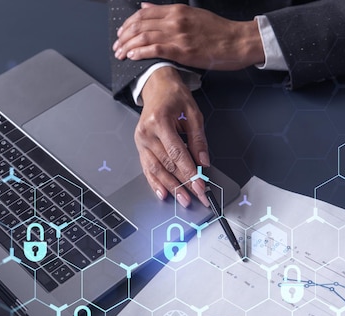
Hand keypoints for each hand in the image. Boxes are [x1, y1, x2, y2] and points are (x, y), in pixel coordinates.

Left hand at [113, 3, 264, 69]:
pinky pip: (154, 49)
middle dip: (123, 36)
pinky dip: (140, 52)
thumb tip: (147, 8)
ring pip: (143, 37)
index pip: (143, 13)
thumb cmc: (220, 31)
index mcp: (177, 11)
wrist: (238, 41)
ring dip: (128, 45)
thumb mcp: (193, 15)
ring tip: (120, 53)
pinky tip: (132, 56)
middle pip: (139, 25)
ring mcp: (177, 35)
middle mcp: (174, 20)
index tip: (121, 33)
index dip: (128, 23)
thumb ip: (169, 13)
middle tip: (117, 46)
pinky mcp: (182, 50)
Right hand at [135, 66, 208, 207]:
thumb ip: (198, 139)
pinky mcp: (140, 147)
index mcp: (159, 121)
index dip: (189, 172)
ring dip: (171, 187)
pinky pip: (147, 168)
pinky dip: (155, 182)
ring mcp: (141, 141)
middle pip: (167, 164)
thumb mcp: (193, 113)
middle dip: (184, 183)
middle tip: (197, 196)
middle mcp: (146, 133)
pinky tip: (163, 193)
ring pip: (156, 169)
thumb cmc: (174, 97)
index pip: (177, 153)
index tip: (201, 185)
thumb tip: (203, 162)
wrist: (156, 87)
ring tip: (184, 199)